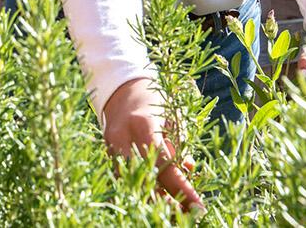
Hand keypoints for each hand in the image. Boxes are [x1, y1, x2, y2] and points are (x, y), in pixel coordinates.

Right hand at [101, 77, 201, 210]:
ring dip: (154, 201)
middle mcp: (122, 139)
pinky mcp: (106, 156)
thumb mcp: (172, 116)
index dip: (183, 190)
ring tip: (175, 211)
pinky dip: (143, 191)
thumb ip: (180, 143)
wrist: (122, 90)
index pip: (165, 166)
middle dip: (166, 203)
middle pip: (144, 182)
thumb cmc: (153, 101)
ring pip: (132, 186)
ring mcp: (110, 148)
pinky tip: (159, 201)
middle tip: (188, 214)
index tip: (199, 206)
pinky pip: (126, 181)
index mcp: (142, 124)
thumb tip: (190, 170)